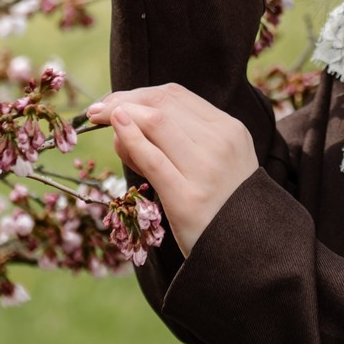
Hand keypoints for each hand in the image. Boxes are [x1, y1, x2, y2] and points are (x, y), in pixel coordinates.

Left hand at [86, 85, 258, 256]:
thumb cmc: (222, 206)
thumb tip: (122, 120)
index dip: (138, 93)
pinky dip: (129, 139)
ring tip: (100, 124)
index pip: (176, 95)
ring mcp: (206, 170)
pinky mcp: (188, 198)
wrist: (247, 250)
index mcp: (230, 130)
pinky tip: (114, 131)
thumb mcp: (213, 163)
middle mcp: (221, 143)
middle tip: (96, 111)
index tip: (114, 102)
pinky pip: (153, 159)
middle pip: (162, 104)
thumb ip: (177, 140)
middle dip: (122, 101)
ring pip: (156, 123)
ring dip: (120, 116)